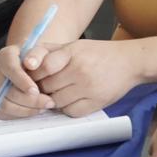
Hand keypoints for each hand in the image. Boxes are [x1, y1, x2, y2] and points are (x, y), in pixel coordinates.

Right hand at [0, 43, 54, 118]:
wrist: (25, 65)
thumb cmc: (33, 59)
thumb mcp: (38, 52)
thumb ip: (37, 55)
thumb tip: (32, 64)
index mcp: (5, 57)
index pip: (10, 69)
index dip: (22, 81)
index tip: (36, 90)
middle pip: (8, 91)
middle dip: (30, 100)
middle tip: (48, 102)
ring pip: (5, 105)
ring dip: (27, 109)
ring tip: (43, 107)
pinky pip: (4, 113)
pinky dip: (20, 114)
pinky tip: (34, 110)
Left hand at [27, 39, 141, 117]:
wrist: (130, 62)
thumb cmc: (97, 53)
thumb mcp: (74, 45)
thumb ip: (49, 52)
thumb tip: (26, 65)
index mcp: (73, 52)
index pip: (44, 66)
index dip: (34, 74)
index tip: (32, 75)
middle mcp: (80, 70)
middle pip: (47, 87)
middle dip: (42, 88)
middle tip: (44, 86)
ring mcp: (89, 88)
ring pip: (56, 102)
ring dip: (53, 99)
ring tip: (59, 91)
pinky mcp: (96, 103)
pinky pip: (70, 111)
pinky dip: (67, 108)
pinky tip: (71, 99)